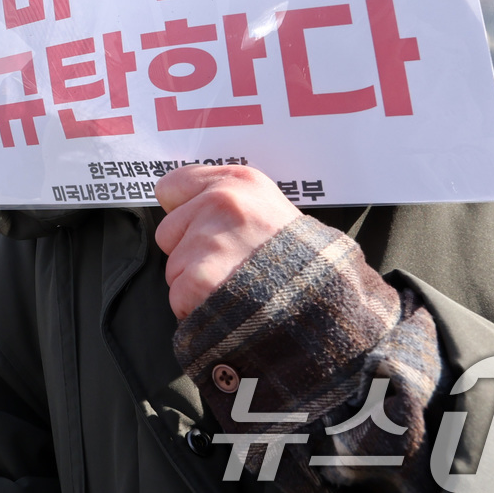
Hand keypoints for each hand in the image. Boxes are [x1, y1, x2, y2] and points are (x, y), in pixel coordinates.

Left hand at [154, 164, 302, 320]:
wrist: (326, 308)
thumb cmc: (300, 263)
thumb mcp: (270, 210)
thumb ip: (226, 202)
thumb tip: (176, 203)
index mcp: (240, 182)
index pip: (171, 187)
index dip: (185, 214)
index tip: (202, 228)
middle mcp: (223, 204)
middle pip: (167, 232)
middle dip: (189, 254)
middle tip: (231, 266)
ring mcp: (210, 241)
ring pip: (172, 268)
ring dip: (195, 284)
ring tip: (237, 288)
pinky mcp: (200, 280)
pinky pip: (178, 298)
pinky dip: (197, 310)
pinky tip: (230, 308)